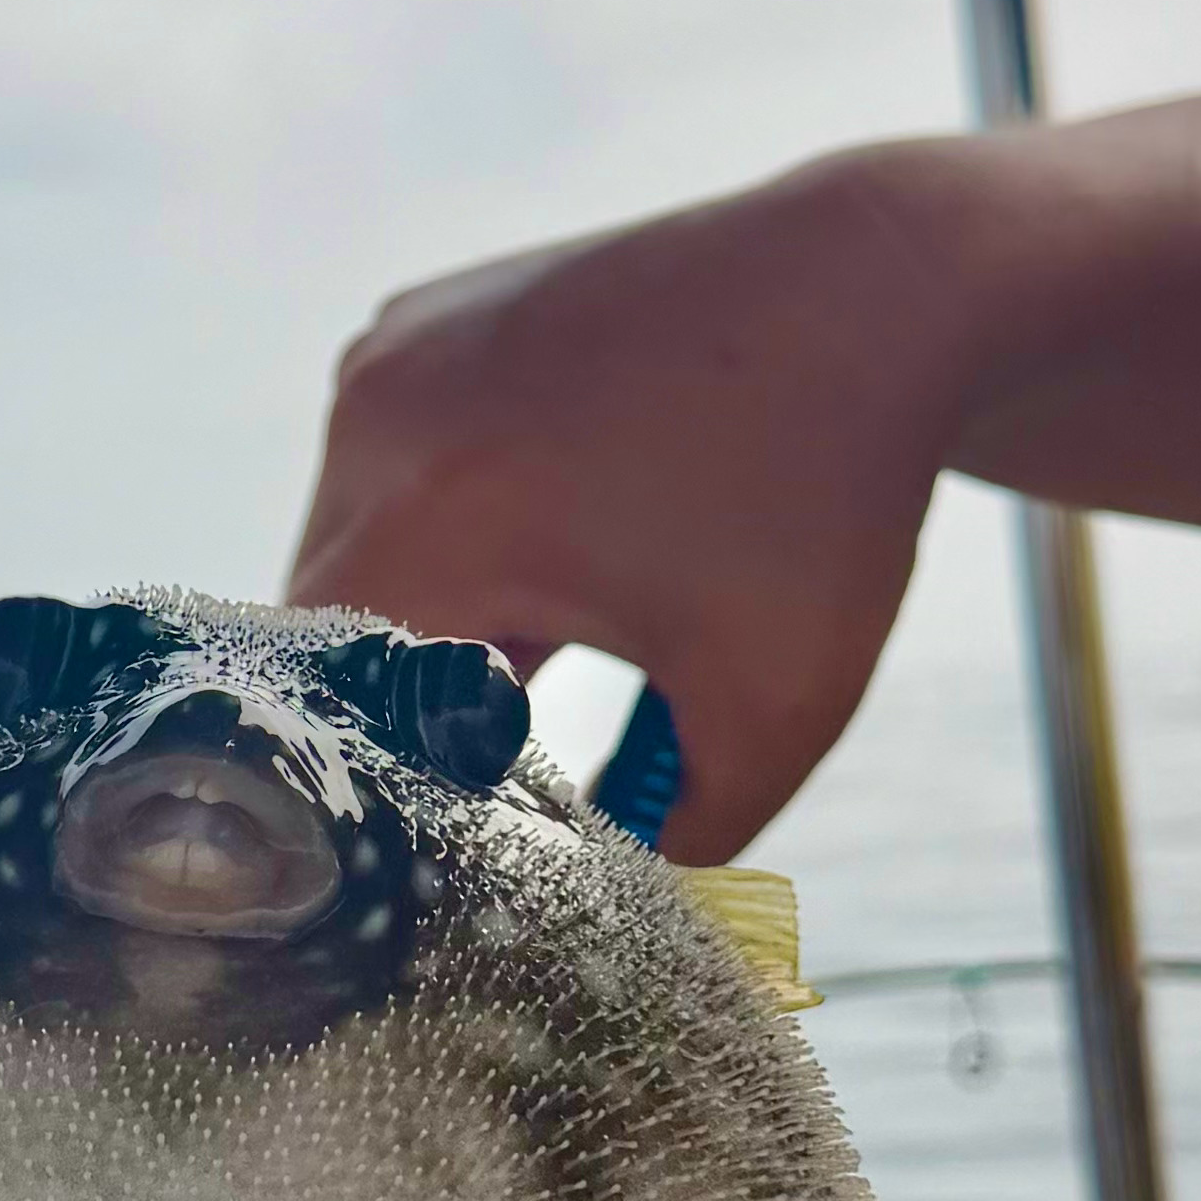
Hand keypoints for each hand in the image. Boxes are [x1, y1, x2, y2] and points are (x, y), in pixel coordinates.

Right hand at [286, 155, 966, 857]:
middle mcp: (378, 420)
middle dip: (419, 694)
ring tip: (563, 625)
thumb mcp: (770, 708)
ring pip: (357, 542)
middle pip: (335, 623)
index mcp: (436, 516)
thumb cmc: (824, 498)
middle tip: (522, 738)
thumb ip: (679, 844)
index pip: (330, 699)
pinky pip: (385, 462)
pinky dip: (446, 517)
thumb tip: (599, 912)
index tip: (455, 821)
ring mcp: (389, 355)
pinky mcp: (417, 321)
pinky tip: (555, 533)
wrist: (870, 288)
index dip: (381, 777)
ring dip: (433, 605)